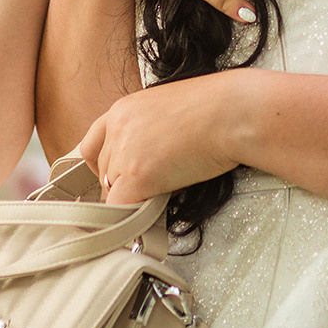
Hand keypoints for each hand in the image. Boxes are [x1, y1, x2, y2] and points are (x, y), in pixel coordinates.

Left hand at [77, 72, 245, 203]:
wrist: (234, 112)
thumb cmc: (220, 109)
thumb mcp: (172, 110)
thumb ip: (150, 132)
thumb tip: (150, 161)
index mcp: (123, 108)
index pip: (93, 146)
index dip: (104, 166)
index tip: (116, 179)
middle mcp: (117, 128)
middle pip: (104, 172)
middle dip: (125, 184)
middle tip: (156, 188)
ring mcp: (123, 152)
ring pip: (112, 193)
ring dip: (135, 199)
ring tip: (165, 194)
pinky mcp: (136, 176)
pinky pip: (120, 210)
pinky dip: (133, 219)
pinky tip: (152, 216)